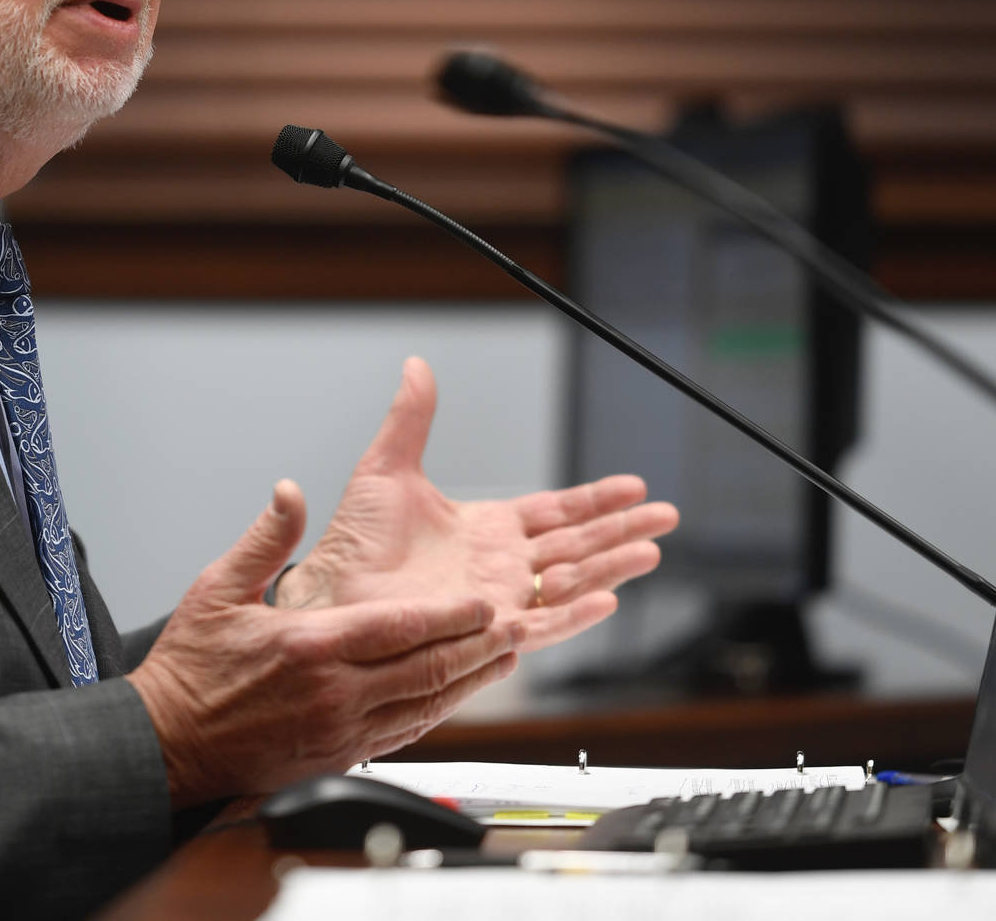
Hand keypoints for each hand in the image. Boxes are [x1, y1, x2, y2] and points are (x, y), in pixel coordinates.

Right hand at [127, 481, 522, 808]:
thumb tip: (290, 493)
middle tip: (514, 625)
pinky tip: (458, 695)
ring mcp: (341, 730)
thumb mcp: (216, 589)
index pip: (399, 628)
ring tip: (503, 656)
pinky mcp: (341, 756)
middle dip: (475, 646)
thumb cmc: (190, 671)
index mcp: (310, 647)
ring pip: (425, 704)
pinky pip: (406, 733)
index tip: (482, 602)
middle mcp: (335, 692)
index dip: (449, 615)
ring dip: (469, 680)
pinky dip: (440, 711)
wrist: (168, 744)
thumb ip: (265, 540)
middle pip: (426, 667)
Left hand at [276, 358, 678, 651]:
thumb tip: (416, 366)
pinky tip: (607, 599)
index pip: (555, 513)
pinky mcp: (486, 629)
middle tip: (666, 516)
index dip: (595, 500)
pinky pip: (542, 623)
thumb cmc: (350, 543)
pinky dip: (575, 613)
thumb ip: (412, 419)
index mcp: (486, 530)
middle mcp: (499, 566)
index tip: (634, 485)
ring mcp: (498, 599)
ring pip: (570, 582)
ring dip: (612, 566)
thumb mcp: (387, 469)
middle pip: (577, 546)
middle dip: (622, 530)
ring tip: (651, 550)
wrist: (329, 594)